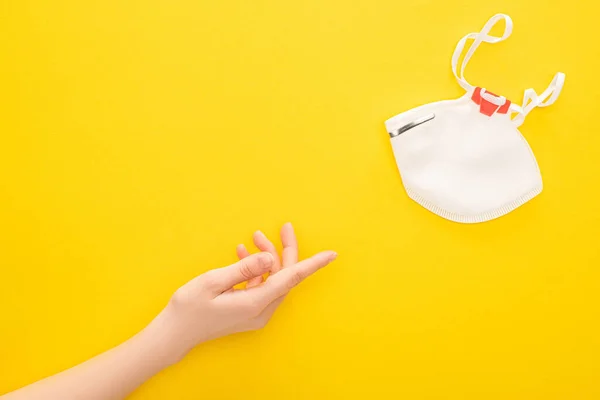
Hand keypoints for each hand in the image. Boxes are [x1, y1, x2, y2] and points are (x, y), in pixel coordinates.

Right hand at [147, 223, 335, 363]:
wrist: (174, 334)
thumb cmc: (189, 307)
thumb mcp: (213, 281)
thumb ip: (245, 268)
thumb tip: (270, 258)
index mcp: (255, 304)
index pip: (291, 279)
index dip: (312, 264)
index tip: (332, 254)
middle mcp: (261, 311)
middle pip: (284, 276)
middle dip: (284, 250)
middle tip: (283, 227)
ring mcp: (256, 314)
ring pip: (273, 279)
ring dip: (266, 258)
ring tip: (252, 238)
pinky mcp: (249, 312)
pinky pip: (261, 286)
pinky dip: (255, 270)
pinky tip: (241, 253)